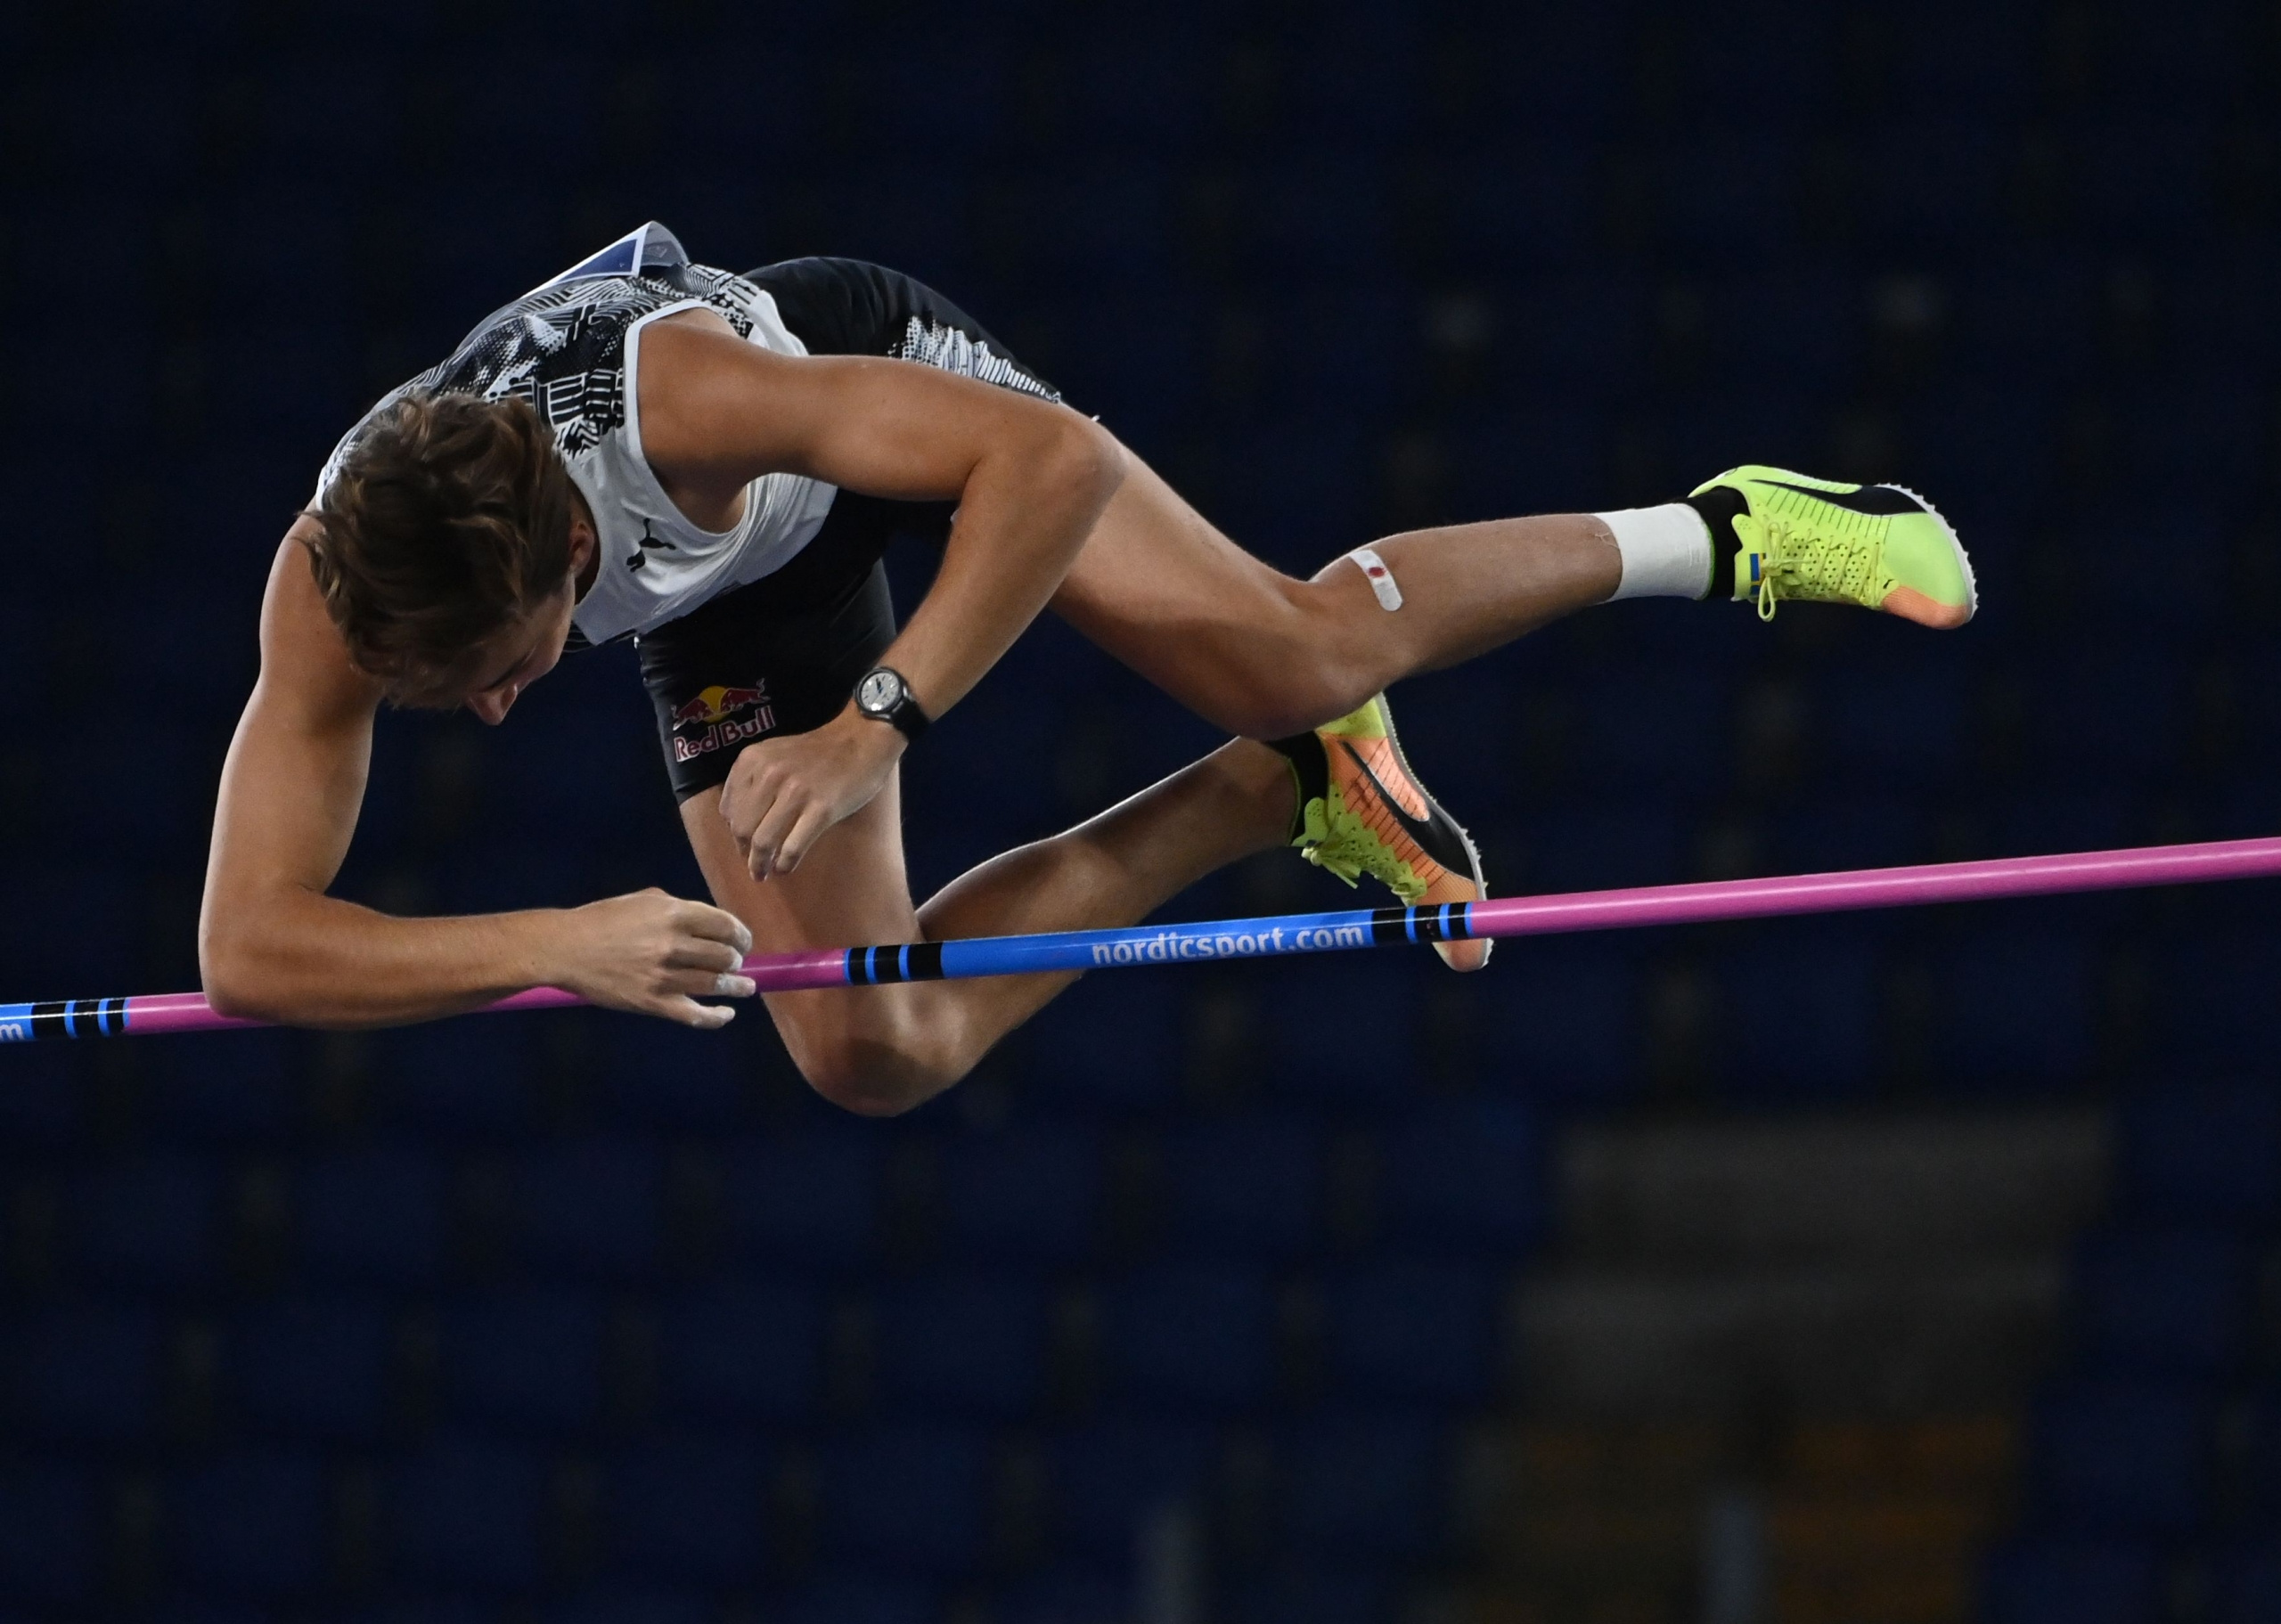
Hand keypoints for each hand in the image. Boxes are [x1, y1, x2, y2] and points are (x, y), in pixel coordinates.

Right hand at [554, 888, 755, 1028]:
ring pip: (715, 984)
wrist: (566, 948)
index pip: (725, 925)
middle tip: (737, 963)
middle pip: (725, 956)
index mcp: (673, 914)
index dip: (741, 935)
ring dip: (736, 986)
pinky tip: (727, 1014)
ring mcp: (664, 976)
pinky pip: (694, 1014)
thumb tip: (708, 924)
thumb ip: (679, 909)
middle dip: (737, 960)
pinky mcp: (653, 1002)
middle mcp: (673, 944)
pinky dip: (716, 1017)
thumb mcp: (644, 900)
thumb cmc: (603, 919)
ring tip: (746, 987)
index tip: (744, 942)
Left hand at [719, 707, 903, 879]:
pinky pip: (793, 847)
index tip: (743, 845)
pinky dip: (786, 863)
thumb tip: (736, 822)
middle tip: (753, 866)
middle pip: (743, 829)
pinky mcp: (822, 809)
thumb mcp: (774, 753)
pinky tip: (785, 868)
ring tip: (764, 874)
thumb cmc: (819, 751)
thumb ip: (752, 779)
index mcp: (752, 760)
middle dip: (745, 853)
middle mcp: (769, 775)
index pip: (729, 810)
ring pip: (764, 841)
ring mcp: (796, 792)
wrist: (862, 739)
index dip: (734, 833)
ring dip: (760, 864)